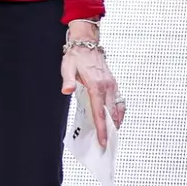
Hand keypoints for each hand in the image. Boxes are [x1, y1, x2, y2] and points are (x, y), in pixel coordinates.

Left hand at [60, 22, 124, 148]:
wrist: (86, 42)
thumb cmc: (76, 56)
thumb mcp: (67, 67)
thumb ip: (68, 81)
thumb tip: (67, 91)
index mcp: (96, 85)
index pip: (99, 112)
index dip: (101, 128)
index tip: (103, 141)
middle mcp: (107, 86)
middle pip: (111, 113)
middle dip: (110, 130)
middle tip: (107, 143)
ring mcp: (112, 85)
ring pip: (118, 108)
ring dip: (116, 122)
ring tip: (112, 134)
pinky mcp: (113, 83)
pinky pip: (119, 101)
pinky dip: (118, 112)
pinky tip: (114, 118)